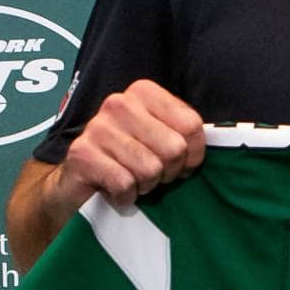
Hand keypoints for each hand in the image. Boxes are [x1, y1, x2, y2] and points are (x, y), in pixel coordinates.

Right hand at [51, 79, 205, 212]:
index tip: (180, 165)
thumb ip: (186, 137)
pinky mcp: (81, 154)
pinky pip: (125, 183)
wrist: (78, 187)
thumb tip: (211, 148)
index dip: (193, 155)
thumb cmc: (129, 163)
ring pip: (150, 168)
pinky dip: (126, 196)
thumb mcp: (162, 141)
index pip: (192, 125)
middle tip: (152, 175)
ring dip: (145, 186)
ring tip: (132, 181)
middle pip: (174, 148)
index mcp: (143, 92)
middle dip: (168, 172)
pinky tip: (116, 191)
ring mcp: (97, 127)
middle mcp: (119, 103)